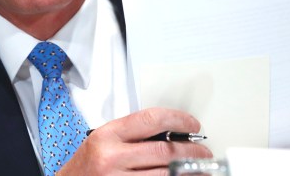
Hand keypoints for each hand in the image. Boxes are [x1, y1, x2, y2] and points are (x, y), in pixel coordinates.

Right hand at [58, 107, 211, 174]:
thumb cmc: (86, 165)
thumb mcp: (103, 141)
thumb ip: (132, 135)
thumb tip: (171, 133)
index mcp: (107, 136)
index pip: (151, 119)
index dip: (178, 120)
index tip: (191, 125)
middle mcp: (112, 158)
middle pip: (164, 151)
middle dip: (191, 151)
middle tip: (203, 151)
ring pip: (166, 174)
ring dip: (189, 171)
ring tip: (199, 168)